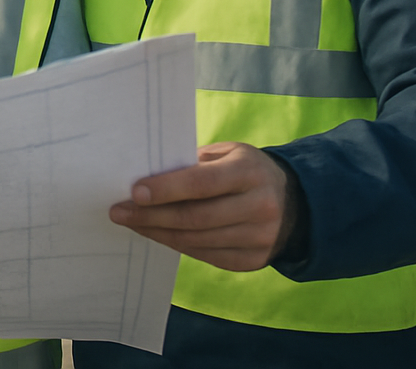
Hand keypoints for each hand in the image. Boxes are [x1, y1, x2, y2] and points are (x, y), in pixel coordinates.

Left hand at [108, 141, 296, 271]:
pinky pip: (205, 256)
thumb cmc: (247, 171)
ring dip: (157, 232)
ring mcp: (258, 238)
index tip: (134, 192)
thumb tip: (147, 177)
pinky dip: (176, 245)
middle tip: (119, 212)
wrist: (296, 204)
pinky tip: (157, 234)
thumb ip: (193, 163)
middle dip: (151, 216)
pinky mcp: (253, 261)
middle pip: (194, 218)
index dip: (165, 189)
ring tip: (131, 222)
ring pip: (196, 241)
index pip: (201, 183)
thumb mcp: (228, 154)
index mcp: (249, 172)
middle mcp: (258, 207)